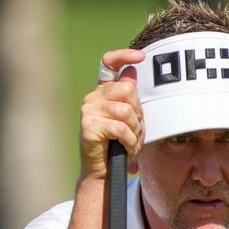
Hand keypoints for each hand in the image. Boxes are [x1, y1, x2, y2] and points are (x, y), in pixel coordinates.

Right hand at [79, 48, 144, 181]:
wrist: (102, 172)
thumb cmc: (117, 147)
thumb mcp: (130, 120)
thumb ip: (130, 98)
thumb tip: (132, 71)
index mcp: (103, 93)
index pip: (108, 64)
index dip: (123, 56)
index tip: (140, 58)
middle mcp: (93, 98)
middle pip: (127, 90)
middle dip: (138, 112)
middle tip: (136, 130)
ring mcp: (88, 110)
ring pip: (125, 111)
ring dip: (135, 130)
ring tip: (131, 142)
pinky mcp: (88, 125)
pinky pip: (119, 128)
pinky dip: (129, 140)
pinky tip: (126, 147)